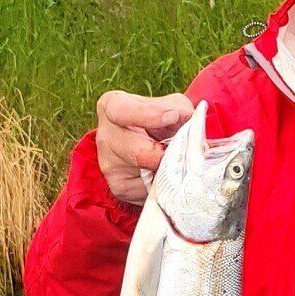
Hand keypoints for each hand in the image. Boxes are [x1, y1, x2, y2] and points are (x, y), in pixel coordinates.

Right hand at [93, 89, 194, 208]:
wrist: (149, 145)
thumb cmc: (159, 120)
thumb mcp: (170, 105)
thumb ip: (179, 108)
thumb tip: (189, 118)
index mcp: (112, 107)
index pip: (121, 111)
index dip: (149, 115)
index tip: (173, 116)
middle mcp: (105, 136)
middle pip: (138, 153)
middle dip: (165, 155)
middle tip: (180, 152)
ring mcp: (109, 165)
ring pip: (148, 174)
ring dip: (167, 171)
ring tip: (175, 162)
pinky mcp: (118, 187)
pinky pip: (149, 190)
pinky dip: (163, 184)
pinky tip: (165, 174)